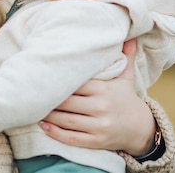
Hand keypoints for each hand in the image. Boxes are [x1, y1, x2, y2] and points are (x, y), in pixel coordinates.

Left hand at [40, 39, 156, 155]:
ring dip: (48, 115)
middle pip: (67, 101)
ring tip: (35, 108)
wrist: (141, 128)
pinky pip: (71, 137)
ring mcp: (99, 126)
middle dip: (49, 98)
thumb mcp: (127, 76)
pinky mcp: (96, 141)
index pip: (75, 83)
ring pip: (66, 120)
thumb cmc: (127, 98)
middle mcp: (101, 107)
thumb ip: (126, 55)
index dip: (57, 80)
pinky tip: (44, 126)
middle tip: (33, 92)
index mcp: (104, 89)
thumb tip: (129, 33)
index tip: (42, 76)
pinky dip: (55, 133)